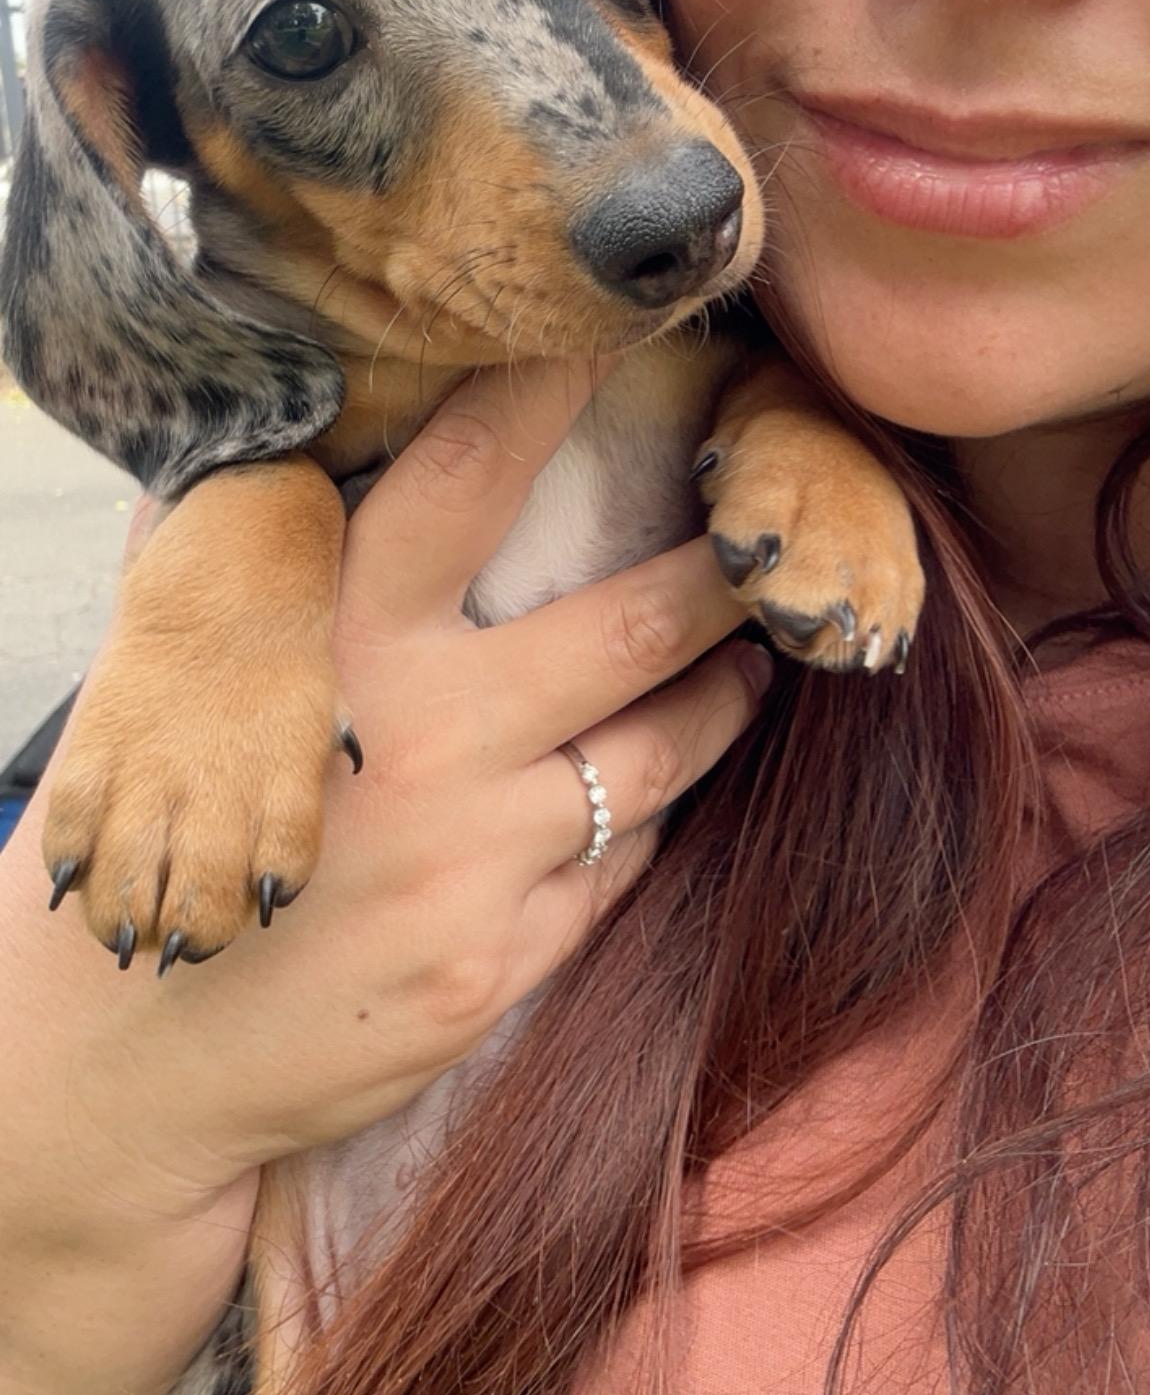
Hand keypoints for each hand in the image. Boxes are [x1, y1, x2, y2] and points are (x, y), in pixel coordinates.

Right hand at [4, 359, 768, 1229]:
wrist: (133, 1060)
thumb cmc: (152, 842)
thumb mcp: (169, 691)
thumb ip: (233, 571)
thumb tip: (258, 450)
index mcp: (334, 649)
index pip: (462, 483)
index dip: (546, 395)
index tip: (619, 334)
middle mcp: (421, 742)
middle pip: (625, 630)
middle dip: (719, 576)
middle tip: (770, 538)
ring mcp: (474, 862)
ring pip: (654, 753)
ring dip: (718, 698)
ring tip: (748, 665)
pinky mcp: (504, 962)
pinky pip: (620, 864)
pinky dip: (645, 817)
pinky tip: (652, 793)